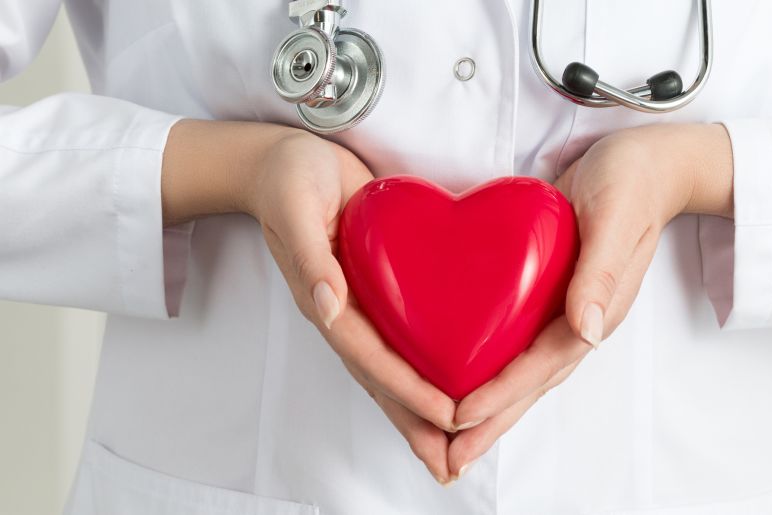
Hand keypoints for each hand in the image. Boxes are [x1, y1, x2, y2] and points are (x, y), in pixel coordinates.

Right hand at [250, 133, 461, 483]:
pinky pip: (401, 340)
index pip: (370, 355)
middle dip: (414, 423)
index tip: (446, 416)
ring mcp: (357, 305)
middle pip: (380, 379)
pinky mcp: (374, 291)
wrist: (283, 161)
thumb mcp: (295, 204)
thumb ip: (308, 252)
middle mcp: (341, 310)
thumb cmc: (288, 176)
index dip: (407, 388)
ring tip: (452, 449)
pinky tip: (447, 385)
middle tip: (451, 464)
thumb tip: (327, 302)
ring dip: (418, 412)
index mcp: (324, 295)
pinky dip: (422, 369)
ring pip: (391, 369)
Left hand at [447, 123, 733, 479]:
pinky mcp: (549, 294)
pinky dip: (492, 368)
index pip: (542, 363)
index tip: (459, 416)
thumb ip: (602, 270)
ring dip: (490, 408)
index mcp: (596, 308)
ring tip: (450, 441)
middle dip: (490, 423)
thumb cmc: (634, 182)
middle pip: (531, 383)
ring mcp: (565, 311)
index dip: (501, 392)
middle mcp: (579, 319)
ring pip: (523, 371)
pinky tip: (464, 378)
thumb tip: (585, 327)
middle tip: (449, 461)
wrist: (648, 163)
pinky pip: (517, 341)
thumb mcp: (617, 215)